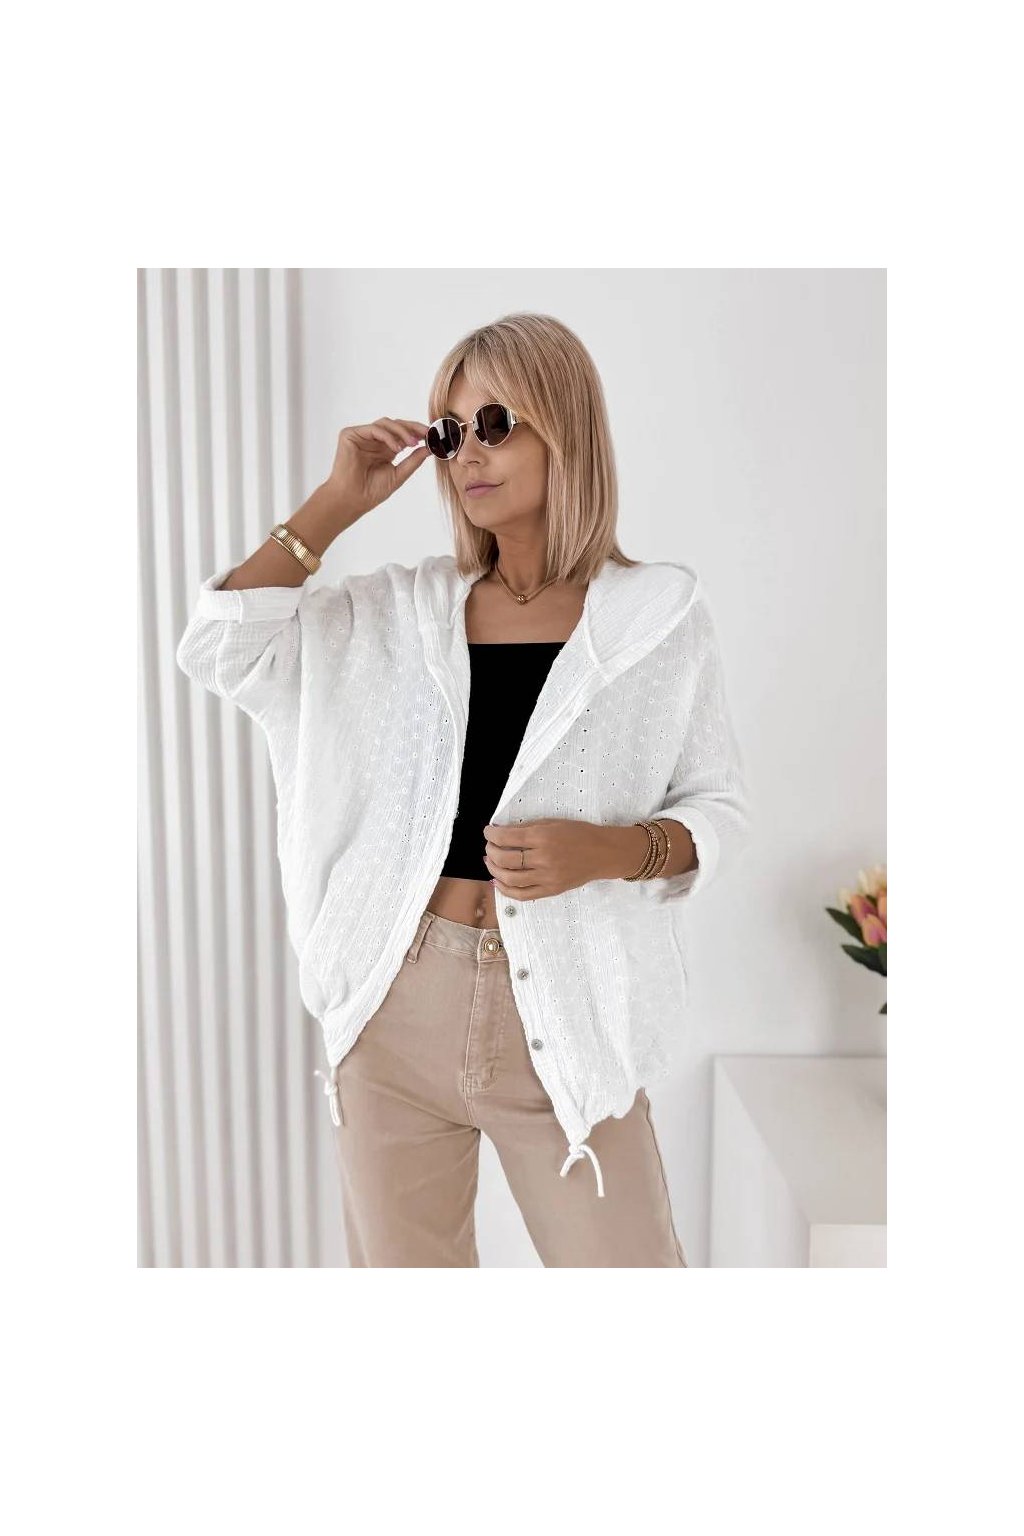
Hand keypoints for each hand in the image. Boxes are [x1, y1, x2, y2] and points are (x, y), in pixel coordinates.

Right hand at [324, 417, 431, 519]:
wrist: (353, 499)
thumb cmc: (372, 491)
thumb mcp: (399, 474)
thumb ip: (413, 460)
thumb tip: (430, 448)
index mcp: (384, 448)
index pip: (402, 433)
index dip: (417, 432)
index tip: (433, 435)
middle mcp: (373, 440)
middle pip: (395, 424)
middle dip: (412, 428)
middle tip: (427, 434)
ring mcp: (362, 436)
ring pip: (386, 423)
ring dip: (402, 431)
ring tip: (412, 444)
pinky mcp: (350, 435)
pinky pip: (374, 429)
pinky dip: (388, 436)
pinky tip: (397, 448)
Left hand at [482, 818, 626, 900]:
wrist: (603, 853)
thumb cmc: (579, 834)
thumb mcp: (552, 823)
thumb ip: (527, 828)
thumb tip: (501, 831)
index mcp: (543, 837)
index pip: (507, 837)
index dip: (491, 835)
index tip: (487, 832)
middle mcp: (543, 858)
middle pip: (505, 859)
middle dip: (491, 851)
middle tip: (489, 847)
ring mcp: (547, 877)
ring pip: (510, 878)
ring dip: (494, 870)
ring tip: (491, 862)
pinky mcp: (551, 890)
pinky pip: (522, 895)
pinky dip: (505, 890)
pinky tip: (498, 881)